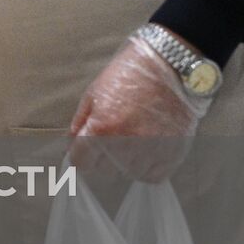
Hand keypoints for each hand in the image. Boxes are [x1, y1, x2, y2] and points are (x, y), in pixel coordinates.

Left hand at [69, 30, 211, 182]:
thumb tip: (72, 144)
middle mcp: (125, 145)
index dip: (81, 156)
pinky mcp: (171, 155)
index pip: (81, 162)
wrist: (171, 67)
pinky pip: (152, 176)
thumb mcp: (95, 92)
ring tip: (135, 135)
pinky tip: (149, 147)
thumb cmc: (130, 75)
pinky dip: (149, 167)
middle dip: (104, 156)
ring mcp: (150, 152)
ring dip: (127, 161)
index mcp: (102, 129)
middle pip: (104, 169)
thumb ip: (80, 122)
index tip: (85, 151)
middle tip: (116, 134)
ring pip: (128, 173)